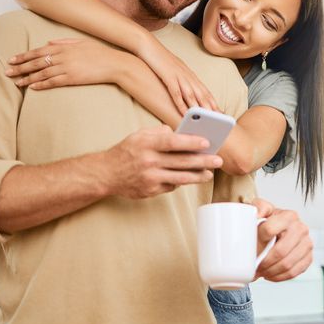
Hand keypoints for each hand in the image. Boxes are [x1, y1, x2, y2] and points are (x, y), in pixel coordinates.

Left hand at [5, 38, 115, 89]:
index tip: (12, 59)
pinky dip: (41, 85)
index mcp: (63, 46)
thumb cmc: (100, 52)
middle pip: (36, 62)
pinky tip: (32, 87)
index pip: (38, 51)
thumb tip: (48, 42)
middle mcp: (62, 56)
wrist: (114, 63)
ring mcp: (67, 67)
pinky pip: (53, 82)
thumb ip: (63, 41)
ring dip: (27, 78)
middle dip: (20, 67)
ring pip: (42, 73)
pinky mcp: (72, 78)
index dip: (23, 56)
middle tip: (7, 72)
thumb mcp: (81, 41)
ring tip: (16, 82)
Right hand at [103, 125, 222, 198]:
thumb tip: (179, 133)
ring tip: (210, 173)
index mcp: (146, 144)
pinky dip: (180, 181)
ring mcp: (150, 177)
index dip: (191, 142)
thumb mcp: (139, 136)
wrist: (106, 174)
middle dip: (202, 161)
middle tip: (217, 160)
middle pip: (181, 161)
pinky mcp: (150, 190)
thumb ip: (158, 133)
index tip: (207, 143)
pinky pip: (171, 186)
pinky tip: (189, 178)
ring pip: (180, 177)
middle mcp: (148, 161)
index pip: (173, 142)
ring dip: (198, 176)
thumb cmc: (126, 152)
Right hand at [138, 38, 219, 114]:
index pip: (205, 90)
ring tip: (206, 119)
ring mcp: (178, 76)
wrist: (148, 45)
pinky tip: (184, 113)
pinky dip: (181, 104)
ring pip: (192, 94)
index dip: (213, 102)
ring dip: (199, 107)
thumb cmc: (160, 59)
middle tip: (219, 119)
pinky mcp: (168, 77)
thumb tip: (185, 93)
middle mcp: (187, 75)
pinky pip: (176, 92)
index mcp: (189, 74)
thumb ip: (182, 79)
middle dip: (210, 107)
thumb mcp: (175, 70)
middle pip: (202, 93)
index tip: (220, 112)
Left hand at [252, 198, 312, 281]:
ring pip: (287, 264)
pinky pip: (294, 272)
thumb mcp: (259, 208)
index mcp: (289, 215)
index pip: (269, 230)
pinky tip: (271, 274)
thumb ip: (257, 207)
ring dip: (271, 271)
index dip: (258, 243)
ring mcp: (307, 243)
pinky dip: (280, 276)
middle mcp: (301, 228)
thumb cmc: (266, 220)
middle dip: (265, 262)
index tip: (250, 251)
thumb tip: (256, 214)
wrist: (275, 228)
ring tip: (261, 271)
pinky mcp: (308, 257)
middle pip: (280, 251)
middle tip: (255, 267)